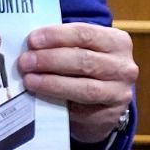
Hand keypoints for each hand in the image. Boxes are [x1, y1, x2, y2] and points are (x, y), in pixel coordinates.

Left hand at [17, 22, 136, 143]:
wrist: (105, 102)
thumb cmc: (88, 67)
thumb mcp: (84, 48)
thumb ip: (64, 44)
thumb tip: (31, 45)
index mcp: (117, 41)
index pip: (85, 33)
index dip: (56, 36)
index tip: (33, 40)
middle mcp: (123, 67)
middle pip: (84, 60)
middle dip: (50, 60)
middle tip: (25, 62)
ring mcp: (119, 93)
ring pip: (85, 88)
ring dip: (53, 83)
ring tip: (30, 80)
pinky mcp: (111, 116)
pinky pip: (82, 110)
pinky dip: (60, 102)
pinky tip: (42, 98)